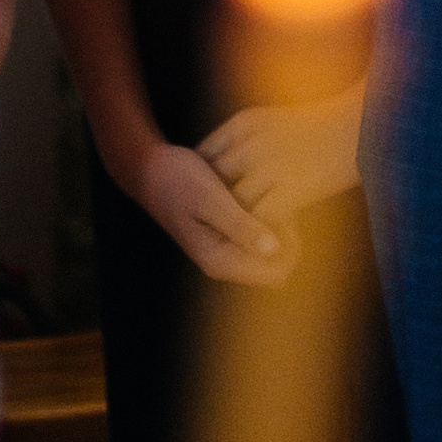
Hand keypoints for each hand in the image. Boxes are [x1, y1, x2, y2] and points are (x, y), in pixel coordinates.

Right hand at [127, 135, 295, 284]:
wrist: (151, 168)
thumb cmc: (177, 180)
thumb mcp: (210, 200)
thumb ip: (241, 226)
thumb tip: (275, 251)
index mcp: (220, 260)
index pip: (277, 273)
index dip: (291, 246)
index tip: (283, 212)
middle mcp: (224, 261)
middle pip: (278, 262)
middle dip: (285, 233)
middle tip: (274, 197)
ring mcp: (226, 248)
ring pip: (270, 246)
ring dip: (275, 221)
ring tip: (264, 190)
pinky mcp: (226, 233)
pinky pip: (258, 231)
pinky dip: (265, 213)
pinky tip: (256, 189)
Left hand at [202, 87, 363, 226]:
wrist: (364, 124)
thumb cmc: (326, 124)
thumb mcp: (277, 120)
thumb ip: (251, 138)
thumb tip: (230, 164)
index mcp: (246, 122)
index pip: (206, 153)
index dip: (206, 176)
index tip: (211, 191)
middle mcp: (252, 143)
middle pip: (214, 179)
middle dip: (216, 200)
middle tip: (220, 220)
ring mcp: (271, 167)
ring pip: (235, 202)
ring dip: (238, 219)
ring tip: (243, 234)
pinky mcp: (292, 189)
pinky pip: (261, 218)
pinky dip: (261, 229)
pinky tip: (268, 234)